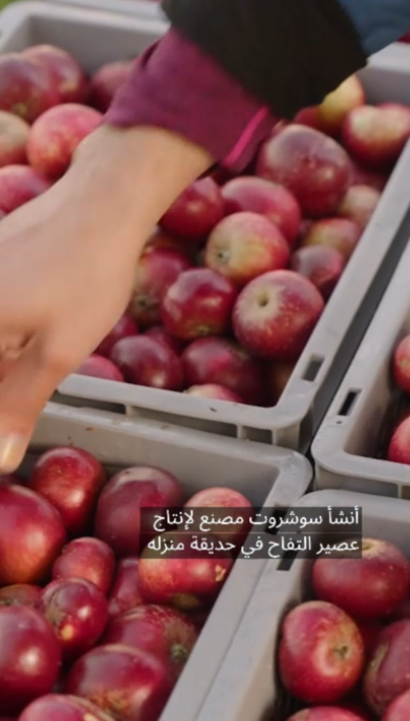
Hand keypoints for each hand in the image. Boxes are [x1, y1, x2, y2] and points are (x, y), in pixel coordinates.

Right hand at [0, 125, 211, 472]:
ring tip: (47, 358)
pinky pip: (0, 314)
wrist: (101, 202)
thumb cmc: (85, 278)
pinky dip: (11, 335)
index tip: (18, 425)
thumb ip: (21, 406)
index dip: (3, 412)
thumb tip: (1, 459)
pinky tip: (35, 339)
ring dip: (12, 364)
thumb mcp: (58, 352)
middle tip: (37, 390)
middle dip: (10, 386)